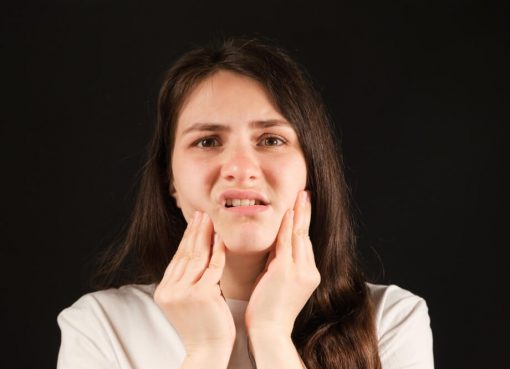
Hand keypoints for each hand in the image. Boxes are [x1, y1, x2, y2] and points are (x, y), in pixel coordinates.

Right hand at [154, 211, 234, 357]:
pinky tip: (220, 238)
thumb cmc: (204, 326)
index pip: (178, 258)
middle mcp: (171, 289)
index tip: (193, 223)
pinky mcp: (201, 294)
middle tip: (200, 214)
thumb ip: (188, 280)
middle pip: (185, 253)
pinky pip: (212, 266)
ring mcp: (184, 291)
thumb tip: (196, 257)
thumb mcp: (189, 300)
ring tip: (208, 219)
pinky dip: (217, 251)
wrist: (207, 351)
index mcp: (165, 290)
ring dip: (204, 235)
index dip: (186, 239)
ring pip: (197, 256)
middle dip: (194, 231)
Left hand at [245, 190, 320, 337]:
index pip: (304, 243)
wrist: (270, 331)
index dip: (303, 223)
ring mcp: (299, 272)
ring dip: (299, 213)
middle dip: (305, 213)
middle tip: (305, 194)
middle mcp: (309, 271)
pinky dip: (287, 226)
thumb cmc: (269, 310)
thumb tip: (275, 246)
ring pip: (298, 236)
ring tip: (300, 196)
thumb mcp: (278, 282)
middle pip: (305, 235)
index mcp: (308, 275)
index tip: (302, 207)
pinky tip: (288, 212)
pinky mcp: (286, 272)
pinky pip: (286, 243)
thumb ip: (279, 263)